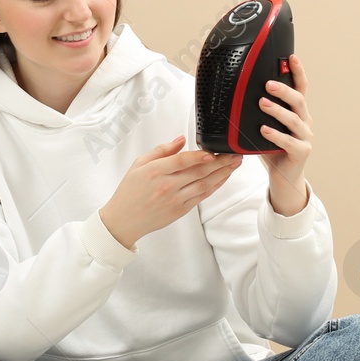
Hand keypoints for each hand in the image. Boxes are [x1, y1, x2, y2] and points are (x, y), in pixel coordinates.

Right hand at [99, 135, 242, 248]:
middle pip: (199, 172)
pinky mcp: (181, 210)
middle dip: (220, 162)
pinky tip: (223, 178)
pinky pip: (202, 196)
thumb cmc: (130, 192)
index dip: (200, 156)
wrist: (124, 220)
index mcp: (155, 171)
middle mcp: (167, 186)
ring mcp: (176, 199)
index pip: (182, 161)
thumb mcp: (139, 164)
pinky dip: (215, 186)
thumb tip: (180, 140)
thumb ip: (161, 151)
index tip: (214, 151)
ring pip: (204, 184)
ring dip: (222, 173)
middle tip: (234, 154)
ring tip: (235, 164)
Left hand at [259, 53, 312, 214]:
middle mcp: (304, 121)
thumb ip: (258, 111)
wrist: (283, 177)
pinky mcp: (302, 152)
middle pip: (298, 100)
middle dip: (284, 90)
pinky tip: (263, 129)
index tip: (291, 57)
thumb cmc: (272, 148)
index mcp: (298, 112)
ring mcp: (305, 137)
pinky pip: (289, 142)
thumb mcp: (266, 125)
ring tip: (262, 103)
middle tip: (268, 84)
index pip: (301, 87)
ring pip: (294, 120)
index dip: (297, 72)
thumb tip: (235, 92)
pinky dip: (276, 135)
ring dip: (277, 110)